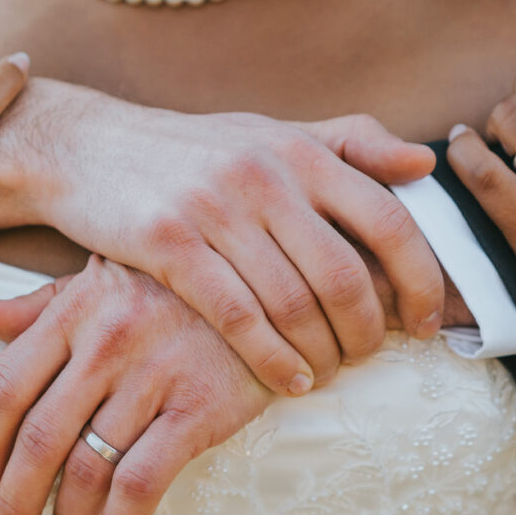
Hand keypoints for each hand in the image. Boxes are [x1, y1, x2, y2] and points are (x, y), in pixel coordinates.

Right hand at [0, 91, 446, 395]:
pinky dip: (273, 360)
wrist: (88, 147)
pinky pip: (238, 318)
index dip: (421, 279)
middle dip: (370, 331)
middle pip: (345, 275)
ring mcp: (215, 209)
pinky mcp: (168, 243)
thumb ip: (349, 143)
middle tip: (372, 358)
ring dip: (322, 354)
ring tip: (330, 374)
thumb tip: (423, 161)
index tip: (427, 322)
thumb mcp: (271, 132)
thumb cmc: (191, 149)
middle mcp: (265, 175)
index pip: (390, 220)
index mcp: (301, 150)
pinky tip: (290, 382)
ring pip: (294, 304)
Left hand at [0, 256, 269, 514]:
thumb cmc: (179, 288)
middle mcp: (107, 342)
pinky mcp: (199, 408)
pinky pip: (144, 482)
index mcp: (74, 310)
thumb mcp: (107, 280)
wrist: (272, 287)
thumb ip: (43, 305)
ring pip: (89, 468)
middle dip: (14, 501)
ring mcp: (154, 375)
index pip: (4, 387)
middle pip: (38, 438)